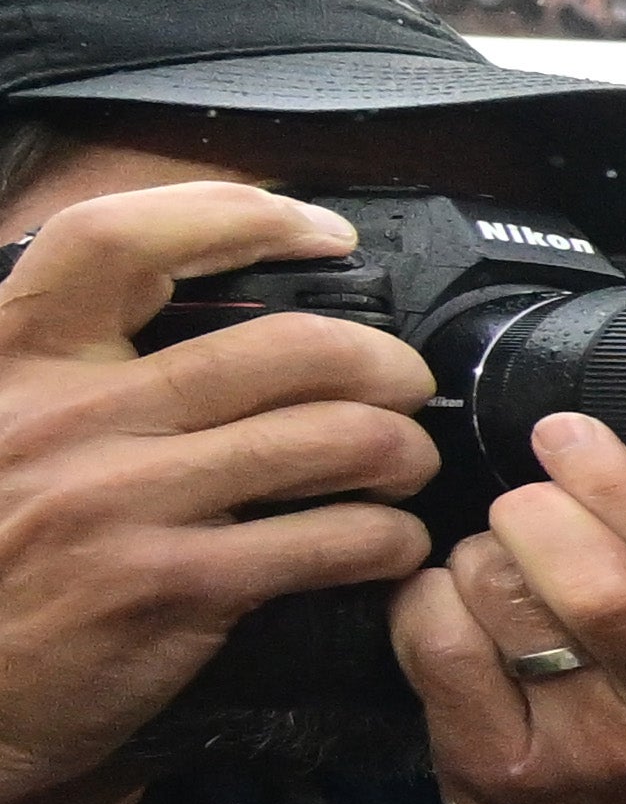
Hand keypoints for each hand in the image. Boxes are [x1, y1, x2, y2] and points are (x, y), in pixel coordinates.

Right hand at [0, 179, 438, 803]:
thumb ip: (75, 373)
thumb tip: (206, 315)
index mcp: (14, 360)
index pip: (118, 241)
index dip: (235, 215)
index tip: (323, 233)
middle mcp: (66, 417)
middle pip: (279, 346)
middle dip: (380, 360)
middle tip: (407, 382)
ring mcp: (122, 501)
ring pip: (328, 438)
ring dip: (400, 448)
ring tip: (407, 464)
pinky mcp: (172, 588)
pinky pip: (329, 541)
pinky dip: (387, 538)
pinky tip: (390, 546)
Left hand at [395, 412, 625, 803]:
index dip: (620, 483)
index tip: (572, 437)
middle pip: (594, 580)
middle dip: (542, 510)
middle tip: (529, 500)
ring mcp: (587, 757)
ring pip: (503, 602)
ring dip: (484, 553)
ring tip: (498, 561)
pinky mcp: (501, 781)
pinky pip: (437, 648)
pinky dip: (431, 600)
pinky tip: (454, 605)